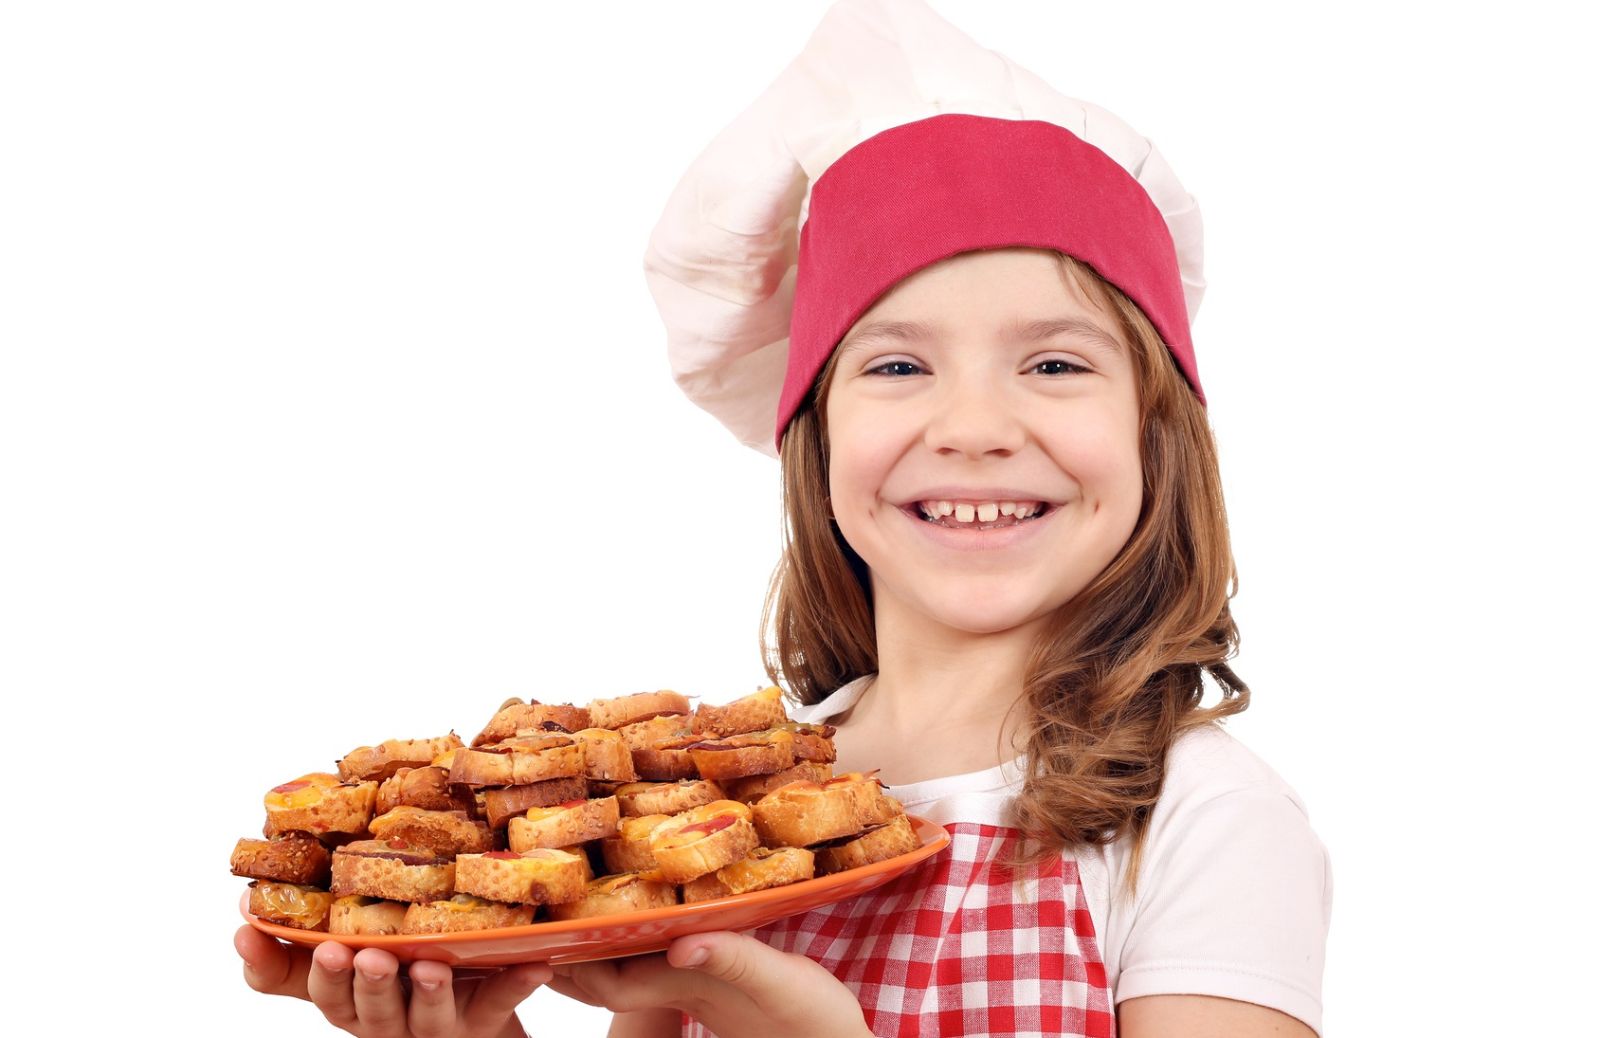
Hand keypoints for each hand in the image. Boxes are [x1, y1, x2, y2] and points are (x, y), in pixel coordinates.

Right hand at [234, 923, 551, 1037]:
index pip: (311, 988)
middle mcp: (388, 1019)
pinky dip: (514, 987)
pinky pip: (500, 1004)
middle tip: (356, 954)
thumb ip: (300, 937)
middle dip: (358, 983)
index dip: (274, 966)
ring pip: (426, 1018)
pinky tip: (533, 966)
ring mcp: (436, 1025)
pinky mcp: (483, 1023)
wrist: (474, 1011)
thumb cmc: (400, 972)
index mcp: (352, 998)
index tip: (252, 934)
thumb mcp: (346, 960)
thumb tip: (243, 901)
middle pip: (366, 1011)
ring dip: (426, 993)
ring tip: (427, 968)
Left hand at [547, 931, 869, 1037]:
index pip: (605, 980)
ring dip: (593, 939)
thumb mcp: (777, 981)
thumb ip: (730, 957)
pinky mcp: (711, 972)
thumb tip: (679, 942)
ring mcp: (693, 981)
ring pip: (625, 965)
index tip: (537, 923)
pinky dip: (635, 933)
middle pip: (601, 975)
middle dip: (564, 950)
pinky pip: (657, 953)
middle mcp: (678, 984)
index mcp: (684, 985)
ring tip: (562, 904)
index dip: (568, 956)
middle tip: (527, 911)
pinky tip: (636, 909)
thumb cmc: (813, 1019)